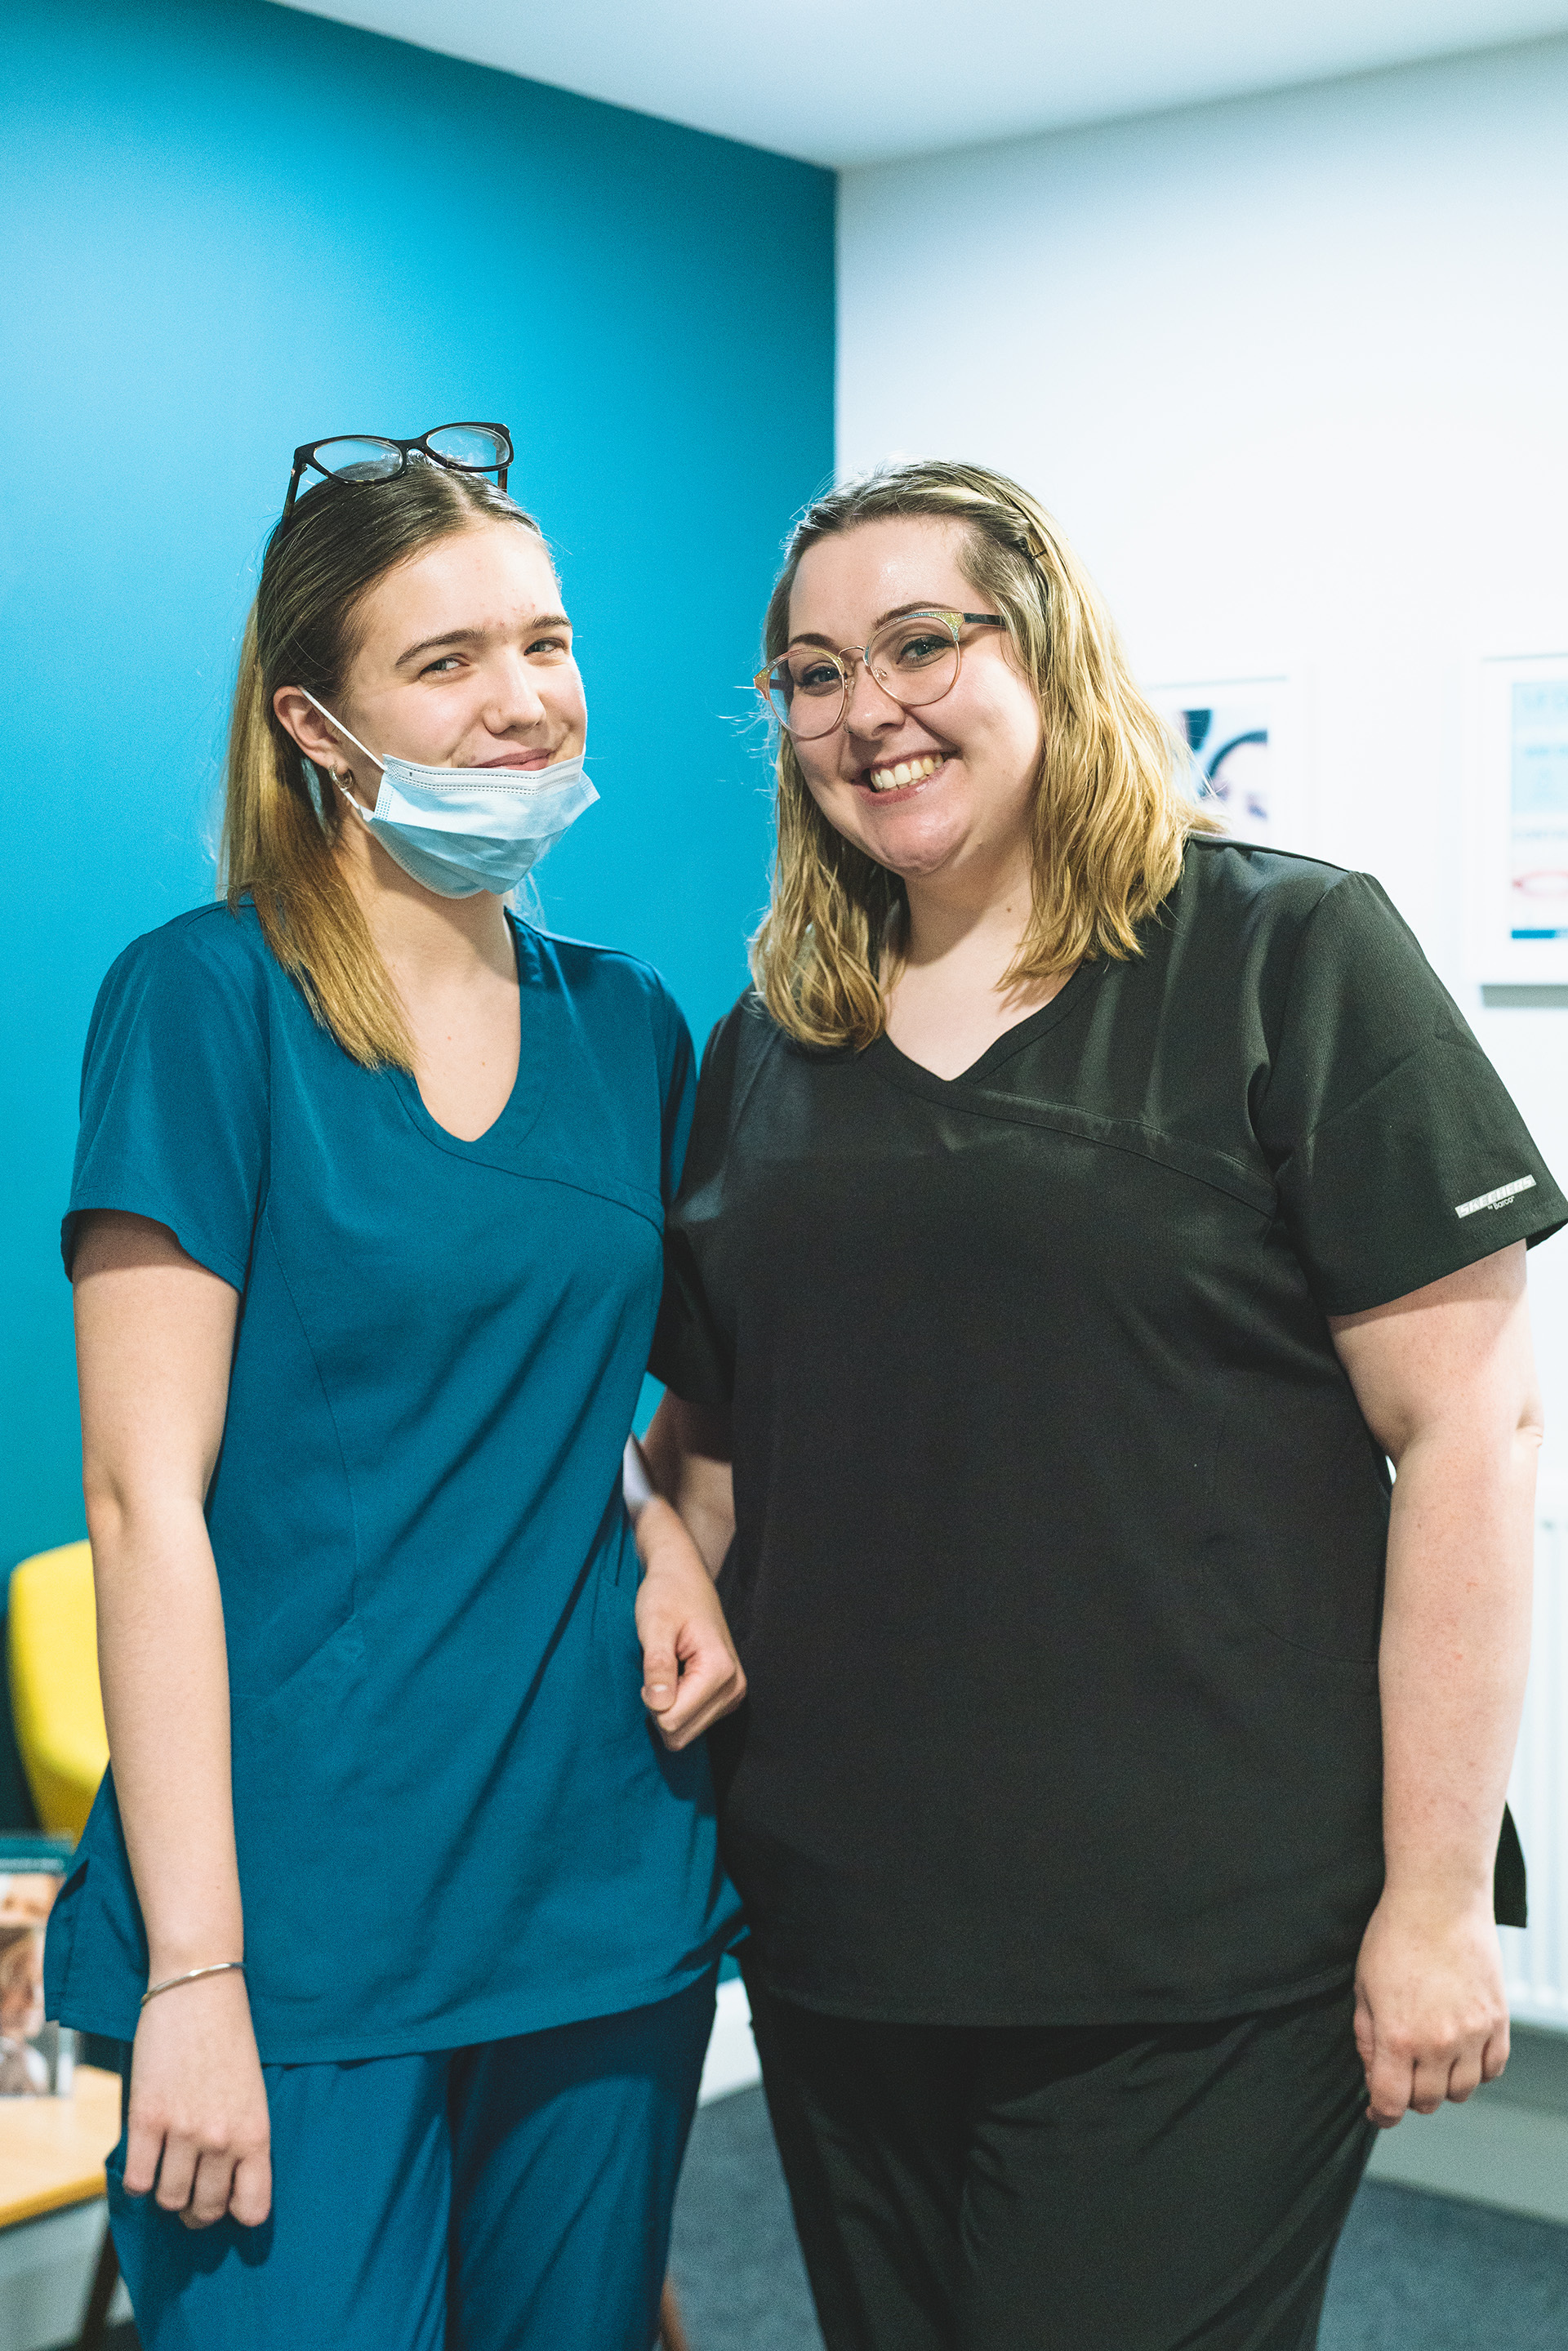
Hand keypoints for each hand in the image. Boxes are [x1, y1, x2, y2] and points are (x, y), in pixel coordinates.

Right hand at [124, 1968, 271, 2226]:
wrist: (199, 1987)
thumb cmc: (229, 2037)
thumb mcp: (251, 2092)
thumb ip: (240, 2139)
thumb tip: (219, 2186)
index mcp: (257, 2133)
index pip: (252, 2209)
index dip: (234, 2213)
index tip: (224, 2201)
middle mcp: (223, 2139)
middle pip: (204, 2210)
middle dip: (195, 2209)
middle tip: (188, 2192)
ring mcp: (183, 2130)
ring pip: (168, 2199)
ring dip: (165, 2192)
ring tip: (166, 2170)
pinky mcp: (147, 2118)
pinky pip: (136, 2180)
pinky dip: (137, 2179)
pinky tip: (144, 2159)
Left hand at [635, 1501, 745, 1750]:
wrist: (684, 1577)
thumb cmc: (667, 1595)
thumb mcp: (655, 1625)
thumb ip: (658, 1665)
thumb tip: (659, 1706)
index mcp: (721, 1671)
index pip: (672, 1720)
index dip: (650, 1700)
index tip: (651, 1665)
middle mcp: (734, 1688)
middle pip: (680, 1734)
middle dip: (659, 1709)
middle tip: (656, 1670)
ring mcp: (732, 1695)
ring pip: (685, 1733)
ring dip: (667, 1707)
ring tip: (667, 1670)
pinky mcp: (725, 1697)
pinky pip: (692, 1723)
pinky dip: (676, 1705)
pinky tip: (676, 1677)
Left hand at [1353, 1888, 1509, 2127]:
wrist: (1439, 1901)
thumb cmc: (1393, 1937)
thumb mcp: (1363, 1987)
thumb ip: (1367, 2037)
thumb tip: (1376, 2074)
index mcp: (1398, 2037)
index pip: (1391, 2102)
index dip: (1381, 2114)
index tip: (1378, 2112)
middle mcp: (1438, 2043)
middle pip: (1428, 2101)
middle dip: (1409, 2095)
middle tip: (1402, 2075)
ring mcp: (1473, 2034)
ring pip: (1462, 2091)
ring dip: (1443, 2085)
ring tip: (1431, 2061)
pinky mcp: (1498, 2021)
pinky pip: (1491, 2069)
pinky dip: (1476, 2071)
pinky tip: (1460, 2054)